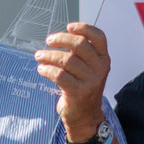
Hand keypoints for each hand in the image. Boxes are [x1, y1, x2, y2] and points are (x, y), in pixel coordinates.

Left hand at [36, 24, 110, 139]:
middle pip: (80, 45)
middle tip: (49, 41)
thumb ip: (82, 54)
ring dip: (48, 55)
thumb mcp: (89, 69)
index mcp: (104, 59)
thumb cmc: (83, 89)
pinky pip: (59, 75)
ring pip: (66, 60)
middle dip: (61, 39)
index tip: (69, 27)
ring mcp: (91, 81)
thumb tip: (61, 37)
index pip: (99, 37)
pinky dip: (47, 69)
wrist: (86, 117)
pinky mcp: (78, 92)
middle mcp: (100, 69)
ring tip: (39, 56)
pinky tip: (42, 69)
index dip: (84, 28)